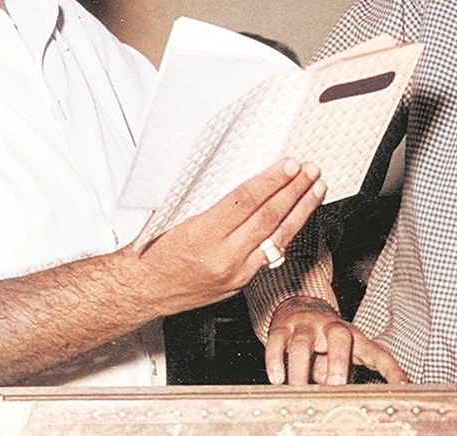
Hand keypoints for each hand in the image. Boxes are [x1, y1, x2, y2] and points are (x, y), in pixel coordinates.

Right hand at [133, 158, 325, 315]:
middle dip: (294, 191)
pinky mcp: (241, 284)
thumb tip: (238, 174)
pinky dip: (287, 233)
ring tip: (315, 189)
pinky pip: (271, 255)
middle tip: (310, 171)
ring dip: (300, 211)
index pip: (246, 202)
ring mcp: (235, 274)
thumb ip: (209, 199)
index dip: (272, 181)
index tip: (289, 165)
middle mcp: (223, 258)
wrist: (141, 290)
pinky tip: (298, 218)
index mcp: (202, 236)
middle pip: (268, 219)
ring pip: (277, 239)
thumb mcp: (174, 215)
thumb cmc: (151, 251)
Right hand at [263, 295, 407, 384]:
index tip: (404, 387)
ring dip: (300, 369)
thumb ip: (341, 375)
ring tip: (298, 391)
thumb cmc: (324, 340)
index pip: (377, 353)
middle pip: (340, 337)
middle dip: (338, 361)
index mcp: (354, 338)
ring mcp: (306, 325)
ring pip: (303, 343)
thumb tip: (339, 399)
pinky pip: (277, 342)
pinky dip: (276, 361)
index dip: (391, 370)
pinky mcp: (282, 327)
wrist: (297, 303)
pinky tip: (278, 379)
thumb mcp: (339, 356)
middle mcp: (332, 327)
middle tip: (334, 386)